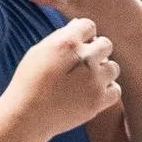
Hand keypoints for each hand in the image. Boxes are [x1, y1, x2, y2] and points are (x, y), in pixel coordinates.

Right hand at [10, 16, 120, 141]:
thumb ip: (61, 36)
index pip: (89, 26)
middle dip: (96, 52)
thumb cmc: (28, 83)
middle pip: (106, 44)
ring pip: (113, 67)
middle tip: (81, 65)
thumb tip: (78, 24)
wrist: (26, 117)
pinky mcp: (99, 101)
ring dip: (102, 72)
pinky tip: (91, 93)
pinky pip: (115, 90)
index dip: (84, 35)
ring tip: (84, 81)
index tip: (77, 46)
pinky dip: (106, 91)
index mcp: (67, 43)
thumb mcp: (38, 52)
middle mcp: (84, 59)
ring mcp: (94, 81)